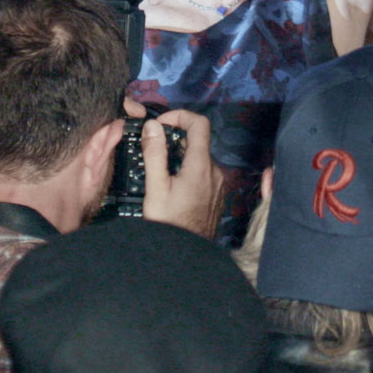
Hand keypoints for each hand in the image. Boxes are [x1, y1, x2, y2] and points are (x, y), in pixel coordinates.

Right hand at [141, 108, 221, 237]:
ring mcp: (219, 184)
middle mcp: (216, 171)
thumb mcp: (156, 187)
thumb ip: (155, 154)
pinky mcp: (217, 195)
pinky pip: (204, 173)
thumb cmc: (169, 223)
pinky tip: (173, 187)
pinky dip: (188, 170)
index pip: (200, 123)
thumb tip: (153, 126)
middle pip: (198, 141)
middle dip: (175, 139)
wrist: (186, 256)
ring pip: (200, 158)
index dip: (180, 116)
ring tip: (160, 172)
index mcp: (202, 165)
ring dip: (180, 157)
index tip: (160, 125)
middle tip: (153, 149)